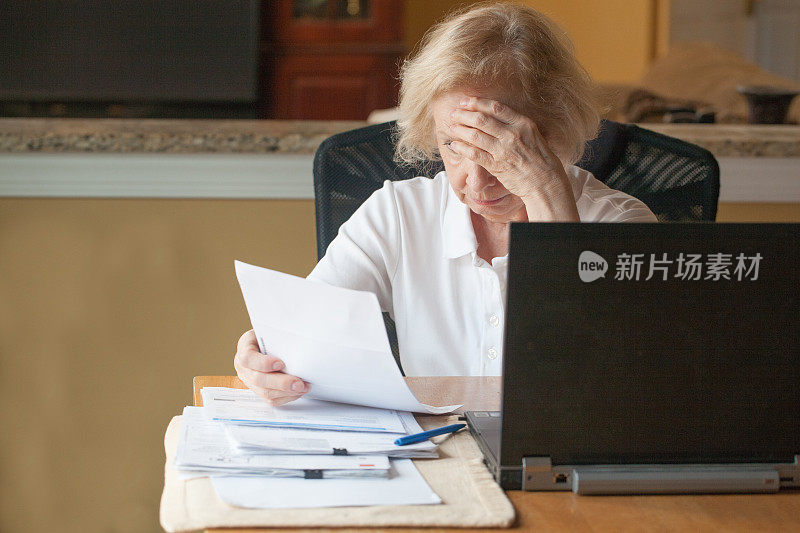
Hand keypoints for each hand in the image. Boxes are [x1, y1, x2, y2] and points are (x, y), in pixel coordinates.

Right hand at [233, 329, 309, 405]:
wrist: (270, 343)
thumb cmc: (273, 336)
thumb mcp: (272, 331)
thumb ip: (279, 338)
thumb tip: (298, 345)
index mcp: (244, 348)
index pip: (248, 358)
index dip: (263, 363)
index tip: (281, 363)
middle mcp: (244, 367)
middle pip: (258, 379)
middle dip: (281, 383)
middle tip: (298, 383)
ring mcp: (250, 381)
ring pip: (265, 392)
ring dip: (286, 392)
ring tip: (303, 387)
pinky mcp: (259, 391)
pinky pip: (272, 400)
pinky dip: (287, 397)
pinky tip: (298, 392)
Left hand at [448, 96, 578, 220]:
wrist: (546, 182)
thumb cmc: (540, 159)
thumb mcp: (532, 135)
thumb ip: (515, 125)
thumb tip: (494, 116)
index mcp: (523, 124)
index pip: (496, 108)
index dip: (477, 103)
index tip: (466, 101)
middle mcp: (513, 135)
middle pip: (482, 120)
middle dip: (464, 115)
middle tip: (454, 114)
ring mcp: (504, 151)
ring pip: (476, 135)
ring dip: (461, 130)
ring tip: (452, 128)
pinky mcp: (497, 166)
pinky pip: (475, 154)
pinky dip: (463, 148)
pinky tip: (455, 145)